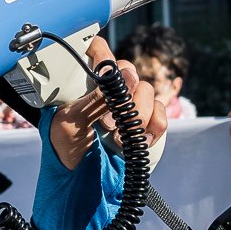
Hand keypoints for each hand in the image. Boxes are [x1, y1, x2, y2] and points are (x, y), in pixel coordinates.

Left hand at [51, 37, 166, 171]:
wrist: (82, 179)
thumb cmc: (68, 148)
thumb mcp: (70, 122)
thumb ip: (91, 98)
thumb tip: (114, 75)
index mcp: (86, 82)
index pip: (98, 49)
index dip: (103, 54)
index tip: (104, 72)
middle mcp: (111, 88)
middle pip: (129, 71)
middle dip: (123, 96)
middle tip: (107, 122)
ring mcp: (131, 104)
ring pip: (147, 91)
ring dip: (135, 116)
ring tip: (118, 139)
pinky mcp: (148, 122)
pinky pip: (162, 114)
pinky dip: (154, 127)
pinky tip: (140, 141)